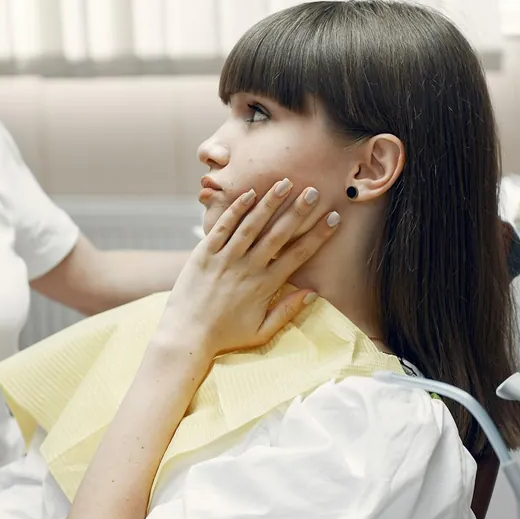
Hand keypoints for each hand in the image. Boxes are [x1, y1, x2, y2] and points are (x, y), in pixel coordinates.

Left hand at [153, 178, 337, 359]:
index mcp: (265, 286)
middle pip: (279, 234)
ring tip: (284, 183)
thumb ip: (287, 312)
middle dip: (298, 211)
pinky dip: (236, 210)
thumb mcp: (261, 332)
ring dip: (269, 203)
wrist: (186, 335)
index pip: (298, 254)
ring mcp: (225, 259)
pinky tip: (249, 193)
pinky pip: (222, 227)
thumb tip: (312, 293)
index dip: (317, 235)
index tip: (333, 218)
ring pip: (251, 225)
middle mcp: (247, 268)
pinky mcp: (204, 254)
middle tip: (313, 191)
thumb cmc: (225, 336)